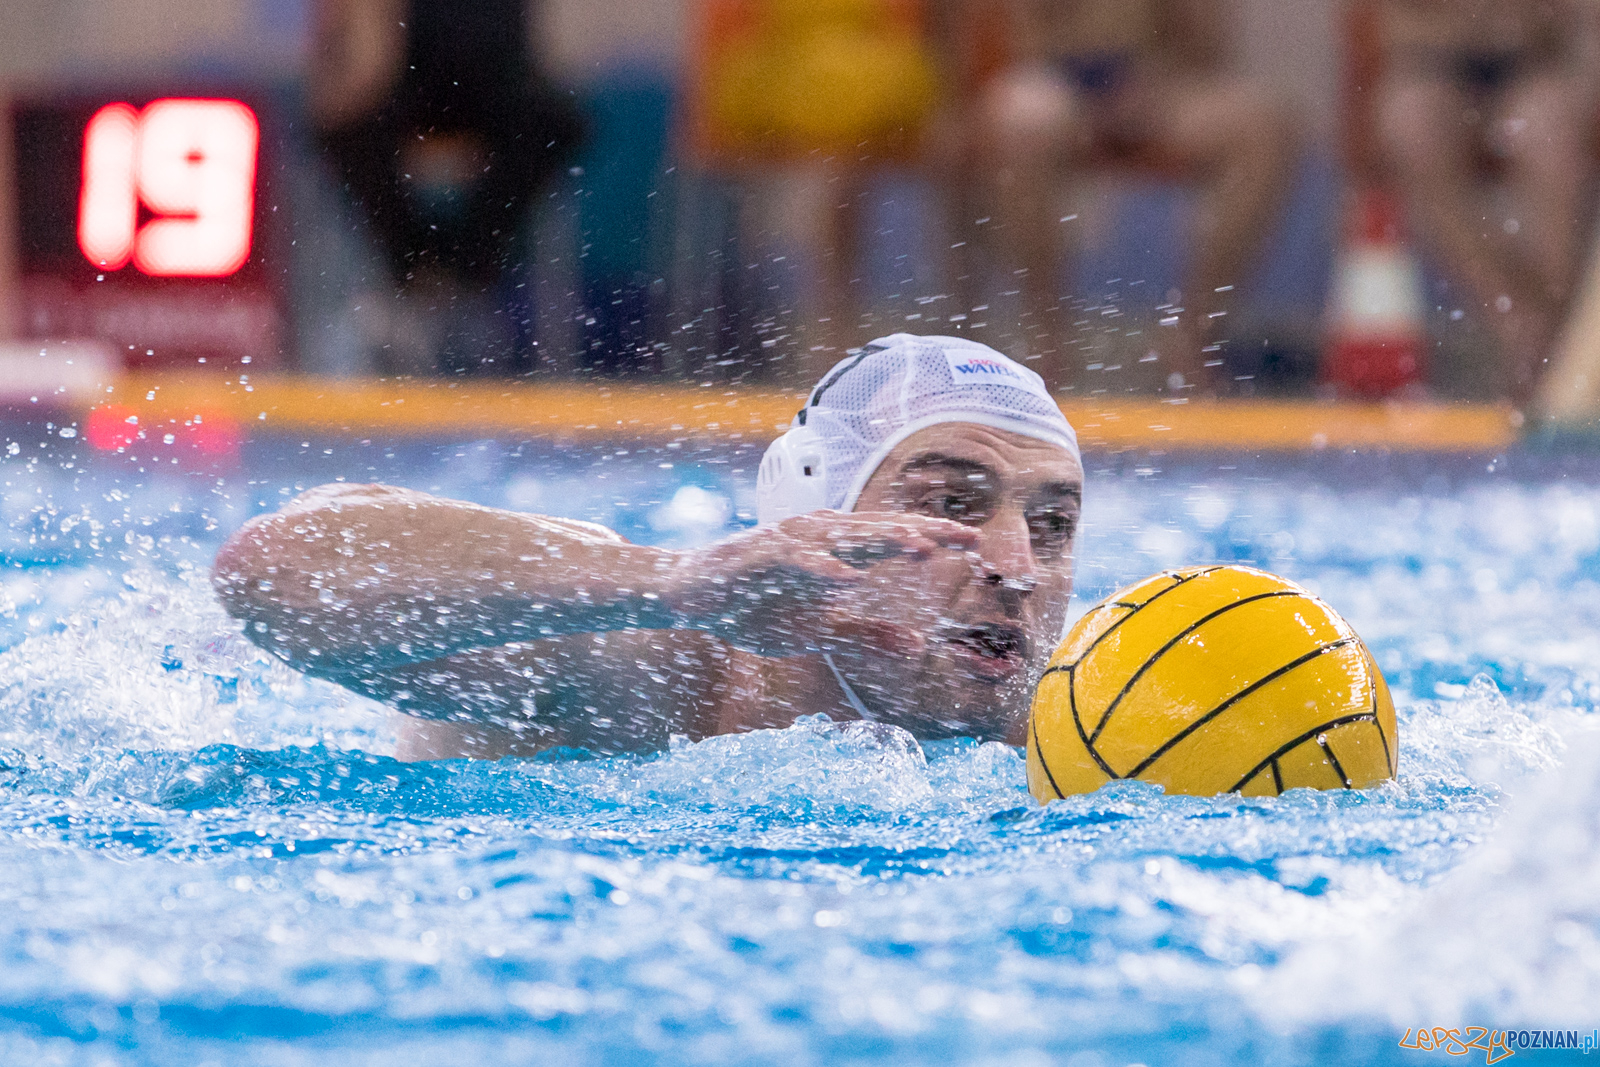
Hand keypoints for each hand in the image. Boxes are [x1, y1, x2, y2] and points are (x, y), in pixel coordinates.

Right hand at [666, 511, 980, 656]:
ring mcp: (787, 543)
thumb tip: (918, 646)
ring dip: (881, 541)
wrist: (691, 595)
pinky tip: (847, 577)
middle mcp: (817, 537)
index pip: (893, 538)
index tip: (976, 542)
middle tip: (967, 535)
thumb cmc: (757, 607)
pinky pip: (794, 561)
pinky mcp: (757, 557)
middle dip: (922, 531)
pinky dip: (821, 568)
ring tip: (921, 547)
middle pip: (878, 531)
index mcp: (836, 550)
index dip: (933, 537)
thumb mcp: (820, 630)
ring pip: (843, 539)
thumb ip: (867, 635)